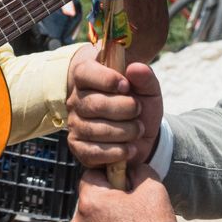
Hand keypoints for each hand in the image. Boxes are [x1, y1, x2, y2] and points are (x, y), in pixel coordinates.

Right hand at [66, 54, 162, 168]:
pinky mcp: (78, 146)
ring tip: (138, 130)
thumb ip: (145, 77)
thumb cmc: (139, 105)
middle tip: (138, 110)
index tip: (126, 86)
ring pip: (95, 130)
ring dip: (125, 132)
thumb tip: (136, 69)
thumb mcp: (147, 89)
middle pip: (94, 104)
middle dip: (125, 109)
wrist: (140, 134)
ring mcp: (74, 124)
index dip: (107, 80)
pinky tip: (130, 148)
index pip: (84, 73)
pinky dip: (117, 152)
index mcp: (87, 78)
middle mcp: (75, 100)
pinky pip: (93, 151)